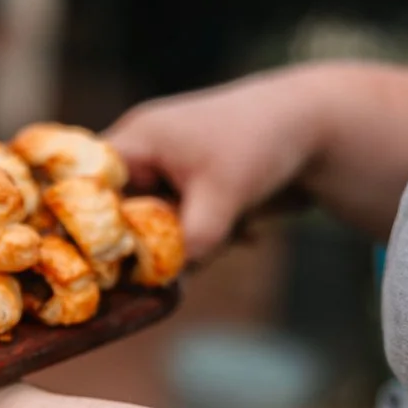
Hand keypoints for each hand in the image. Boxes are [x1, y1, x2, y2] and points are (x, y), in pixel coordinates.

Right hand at [104, 63, 342, 260]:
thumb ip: (191, 240)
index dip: (86, 221)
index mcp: (137, 140)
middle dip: (147, 242)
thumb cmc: (262, 142)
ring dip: (187, 242)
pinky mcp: (197, 188)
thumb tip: (165, 281)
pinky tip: (246, 231)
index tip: (100, 260)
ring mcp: (172, 171)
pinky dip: (208, 237)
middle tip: (170, 264)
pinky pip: (185, 225)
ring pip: (157, 225)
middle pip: (122, 212)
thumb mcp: (222, 196)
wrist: (321, 127)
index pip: (88, 184)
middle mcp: (147, 153)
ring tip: (229, 233)